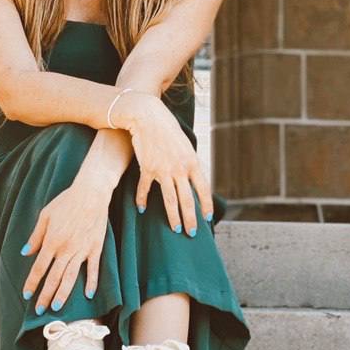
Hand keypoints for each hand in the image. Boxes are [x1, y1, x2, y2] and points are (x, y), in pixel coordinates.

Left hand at [21, 180, 109, 312]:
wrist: (91, 193)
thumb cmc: (66, 202)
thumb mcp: (45, 215)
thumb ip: (36, 236)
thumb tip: (26, 253)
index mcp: (52, 241)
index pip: (39, 268)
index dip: (32, 282)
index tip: (26, 295)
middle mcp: (66, 249)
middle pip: (53, 278)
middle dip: (45, 295)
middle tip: (39, 311)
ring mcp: (82, 250)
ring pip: (71, 277)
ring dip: (63, 294)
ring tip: (56, 307)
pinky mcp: (95, 248)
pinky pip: (94, 269)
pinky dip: (91, 283)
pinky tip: (88, 295)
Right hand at [113, 92, 213, 233]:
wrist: (148, 116)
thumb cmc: (167, 128)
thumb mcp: (185, 144)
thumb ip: (189, 162)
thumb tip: (193, 178)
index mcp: (192, 162)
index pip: (203, 189)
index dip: (206, 205)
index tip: (207, 219)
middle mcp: (179, 168)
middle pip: (187, 200)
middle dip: (190, 219)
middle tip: (191, 233)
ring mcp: (163, 170)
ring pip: (170, 200)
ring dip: (173, 216)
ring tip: (176, 228)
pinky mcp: (147, 168)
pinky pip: (146, 189)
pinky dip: (142, 200)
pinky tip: (142, 209)